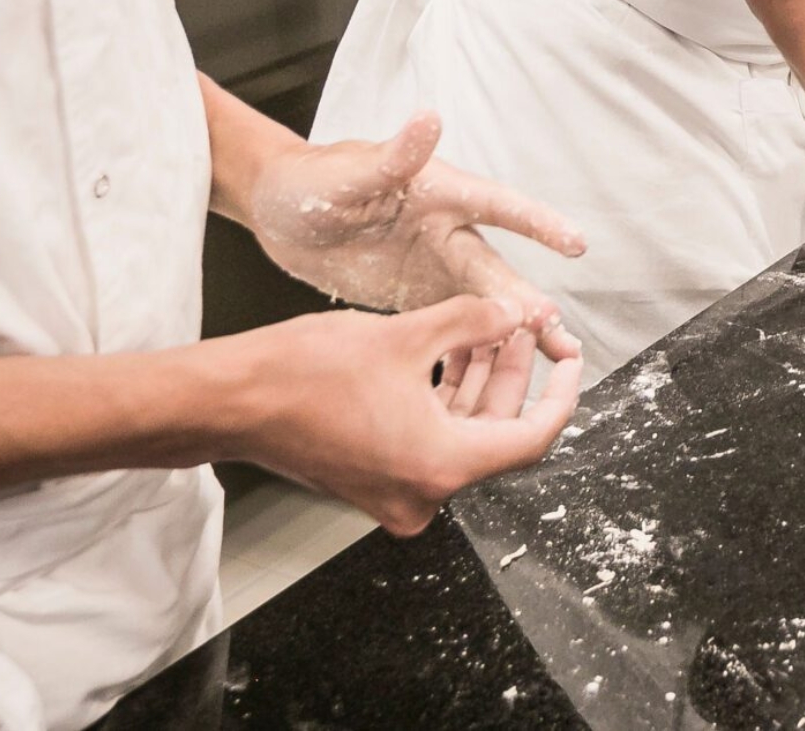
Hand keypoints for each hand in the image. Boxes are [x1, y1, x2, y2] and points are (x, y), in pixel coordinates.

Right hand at [233, 296, 580, 536]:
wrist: (232, 401)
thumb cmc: (307, 373)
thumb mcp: (409, 334)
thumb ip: (475, 322)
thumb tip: (516, 314)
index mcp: (441, 467)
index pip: (532, 438)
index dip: (561, 392)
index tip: (572, 355)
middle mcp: (423, 492)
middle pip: (497, 430)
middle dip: (515, 371)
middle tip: (524, 321)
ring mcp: (396, 489)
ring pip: (463, 430)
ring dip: (480, 377)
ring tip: (490, 322)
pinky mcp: (374, 475)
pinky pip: (430, 434)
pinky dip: (446, 392)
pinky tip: (453, 345)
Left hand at [247, 112, 585, 359]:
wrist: (276, 212)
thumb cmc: (311, 180)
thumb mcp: (348, 173)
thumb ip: (392, 156)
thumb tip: (429, 118)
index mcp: (438, 192)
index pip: (497, 206)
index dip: (537, 223)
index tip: (576, 245)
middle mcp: (444, 228)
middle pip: (491, 266)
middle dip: (523, 296)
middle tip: (553, 327)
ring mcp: (429, 264)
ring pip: (478, 299)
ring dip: (509, 326)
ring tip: (543, 355)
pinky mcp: (410, 294)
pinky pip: (448, 321)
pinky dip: (472, 344)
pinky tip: (488, 375)